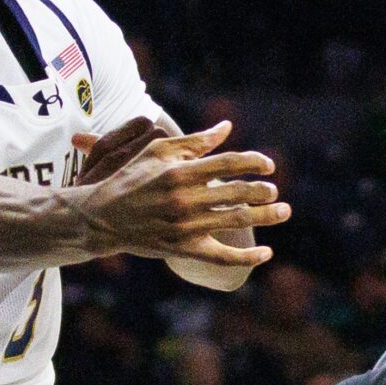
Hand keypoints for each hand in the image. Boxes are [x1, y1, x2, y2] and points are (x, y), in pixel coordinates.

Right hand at [76, 121, 284, 271]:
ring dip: (264, 216)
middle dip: (262, 190)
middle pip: (236, 192)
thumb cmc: (130, 179)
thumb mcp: (157, 151)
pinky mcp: (182, 248)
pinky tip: (266, 254)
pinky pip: (220, 256)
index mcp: (180, 171)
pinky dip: (245, 257)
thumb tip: (226, 127)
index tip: (269, 165)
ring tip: (284, 211)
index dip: (253, 162)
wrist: (101, 217)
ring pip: (234, 220)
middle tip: (274, 191)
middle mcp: (184, 198)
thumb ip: (194, 141)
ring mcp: (185, 226)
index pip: (227, 163)